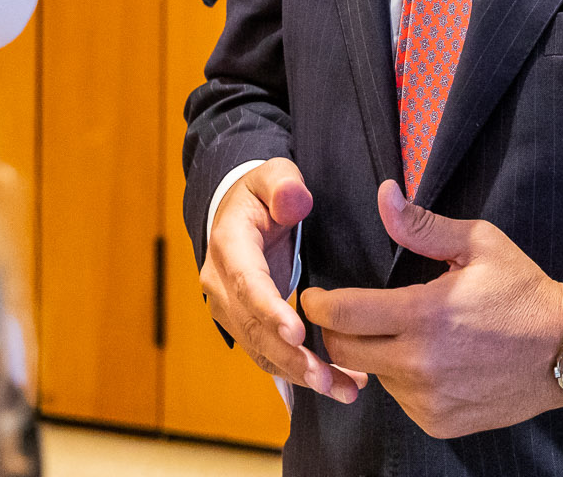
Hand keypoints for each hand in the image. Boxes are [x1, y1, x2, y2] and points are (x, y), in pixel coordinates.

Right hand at [200, 158, 365, 403]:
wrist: (236, 212)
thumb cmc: (261, 192)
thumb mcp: (273, 174)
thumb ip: (284, 184)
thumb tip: (294, 199)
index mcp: (229, 246)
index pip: (248, 283)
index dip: (271, 311)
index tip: (298, 333)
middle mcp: (221, 285)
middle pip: (254, 329)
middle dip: (291, 357)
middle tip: (327, 377)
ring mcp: (230, 309)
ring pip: (261, 350)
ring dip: (299, 373)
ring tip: (341, 388)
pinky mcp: (245, 324)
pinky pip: (269, 354)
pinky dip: (298, 372)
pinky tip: (334, 384)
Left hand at [300, 181, 562, 437]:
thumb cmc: (522, 292)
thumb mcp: (479, 245)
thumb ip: (422, 225)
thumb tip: (384, 195)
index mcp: (424, 314)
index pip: (342, 314)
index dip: (318, 304)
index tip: (314, 297)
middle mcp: (420, 363)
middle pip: (344, 351)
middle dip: (336, 330)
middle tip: (351, 314)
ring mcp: (428, 398)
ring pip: (373, 375)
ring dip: (376, 354)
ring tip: (405, 334)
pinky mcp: (438, 421)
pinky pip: (399, 399)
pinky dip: (403, 380)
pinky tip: (429, 360)